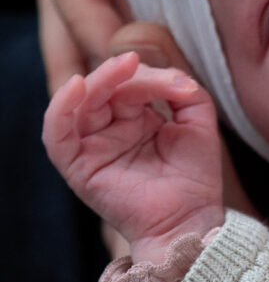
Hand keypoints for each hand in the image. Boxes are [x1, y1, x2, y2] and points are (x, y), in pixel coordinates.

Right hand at [43, 51, 223, 262]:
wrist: (190, 219)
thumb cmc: (195, 177)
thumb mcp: (198, 122)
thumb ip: (185, 91)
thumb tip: (173, 76)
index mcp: (134, 118)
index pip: (130, 84)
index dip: (150, 77)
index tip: (179, 85)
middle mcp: (109, 130)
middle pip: (101, 89)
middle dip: (118, 72)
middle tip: (134, 61)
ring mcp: (92, 148)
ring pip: (77, 104)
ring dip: (96, 80)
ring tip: (120, 68)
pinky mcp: (78, 167)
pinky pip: (56, 135)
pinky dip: (60, 108)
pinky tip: (76, 88)